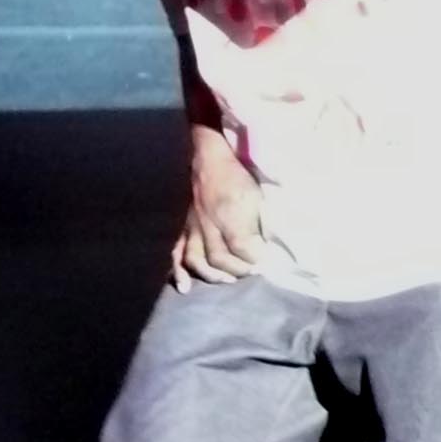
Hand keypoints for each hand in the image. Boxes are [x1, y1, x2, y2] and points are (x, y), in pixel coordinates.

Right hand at [173, 129, 263, 292]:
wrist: (201, 155)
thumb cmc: (233, 173)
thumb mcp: (255, 193)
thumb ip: (261, 220)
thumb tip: (266, 246)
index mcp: (230, 212)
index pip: (245, 248)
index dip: (257, 260)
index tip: (266, 263)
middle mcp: (208, 223)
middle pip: (223, 259)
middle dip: (240, 270)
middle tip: (251, 272)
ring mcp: (190, 227)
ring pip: (200, 261)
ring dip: (215, 276)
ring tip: (228, 280)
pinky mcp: (177, 227)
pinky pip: (174, 253)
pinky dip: (178, 272)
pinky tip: (186, 287)